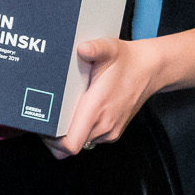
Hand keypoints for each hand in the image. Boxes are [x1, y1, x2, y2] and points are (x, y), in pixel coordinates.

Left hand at [48, 35, 156, 157]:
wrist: (151, 70)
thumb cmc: (127, 60)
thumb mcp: (110, 48)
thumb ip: (95, 48)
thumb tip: (82, 48)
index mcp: (97, 109)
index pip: (70, 144)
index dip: (52, 142)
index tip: (44, 128)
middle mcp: (104, 125)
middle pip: (70, 146)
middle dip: (55, 137)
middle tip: (46, 119)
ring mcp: (109, 132)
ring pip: (80, 143)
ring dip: (68, 134)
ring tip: (60, 115)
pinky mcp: (113, 132)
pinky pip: (89, 139)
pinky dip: (80, 132)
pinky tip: (76, 114)